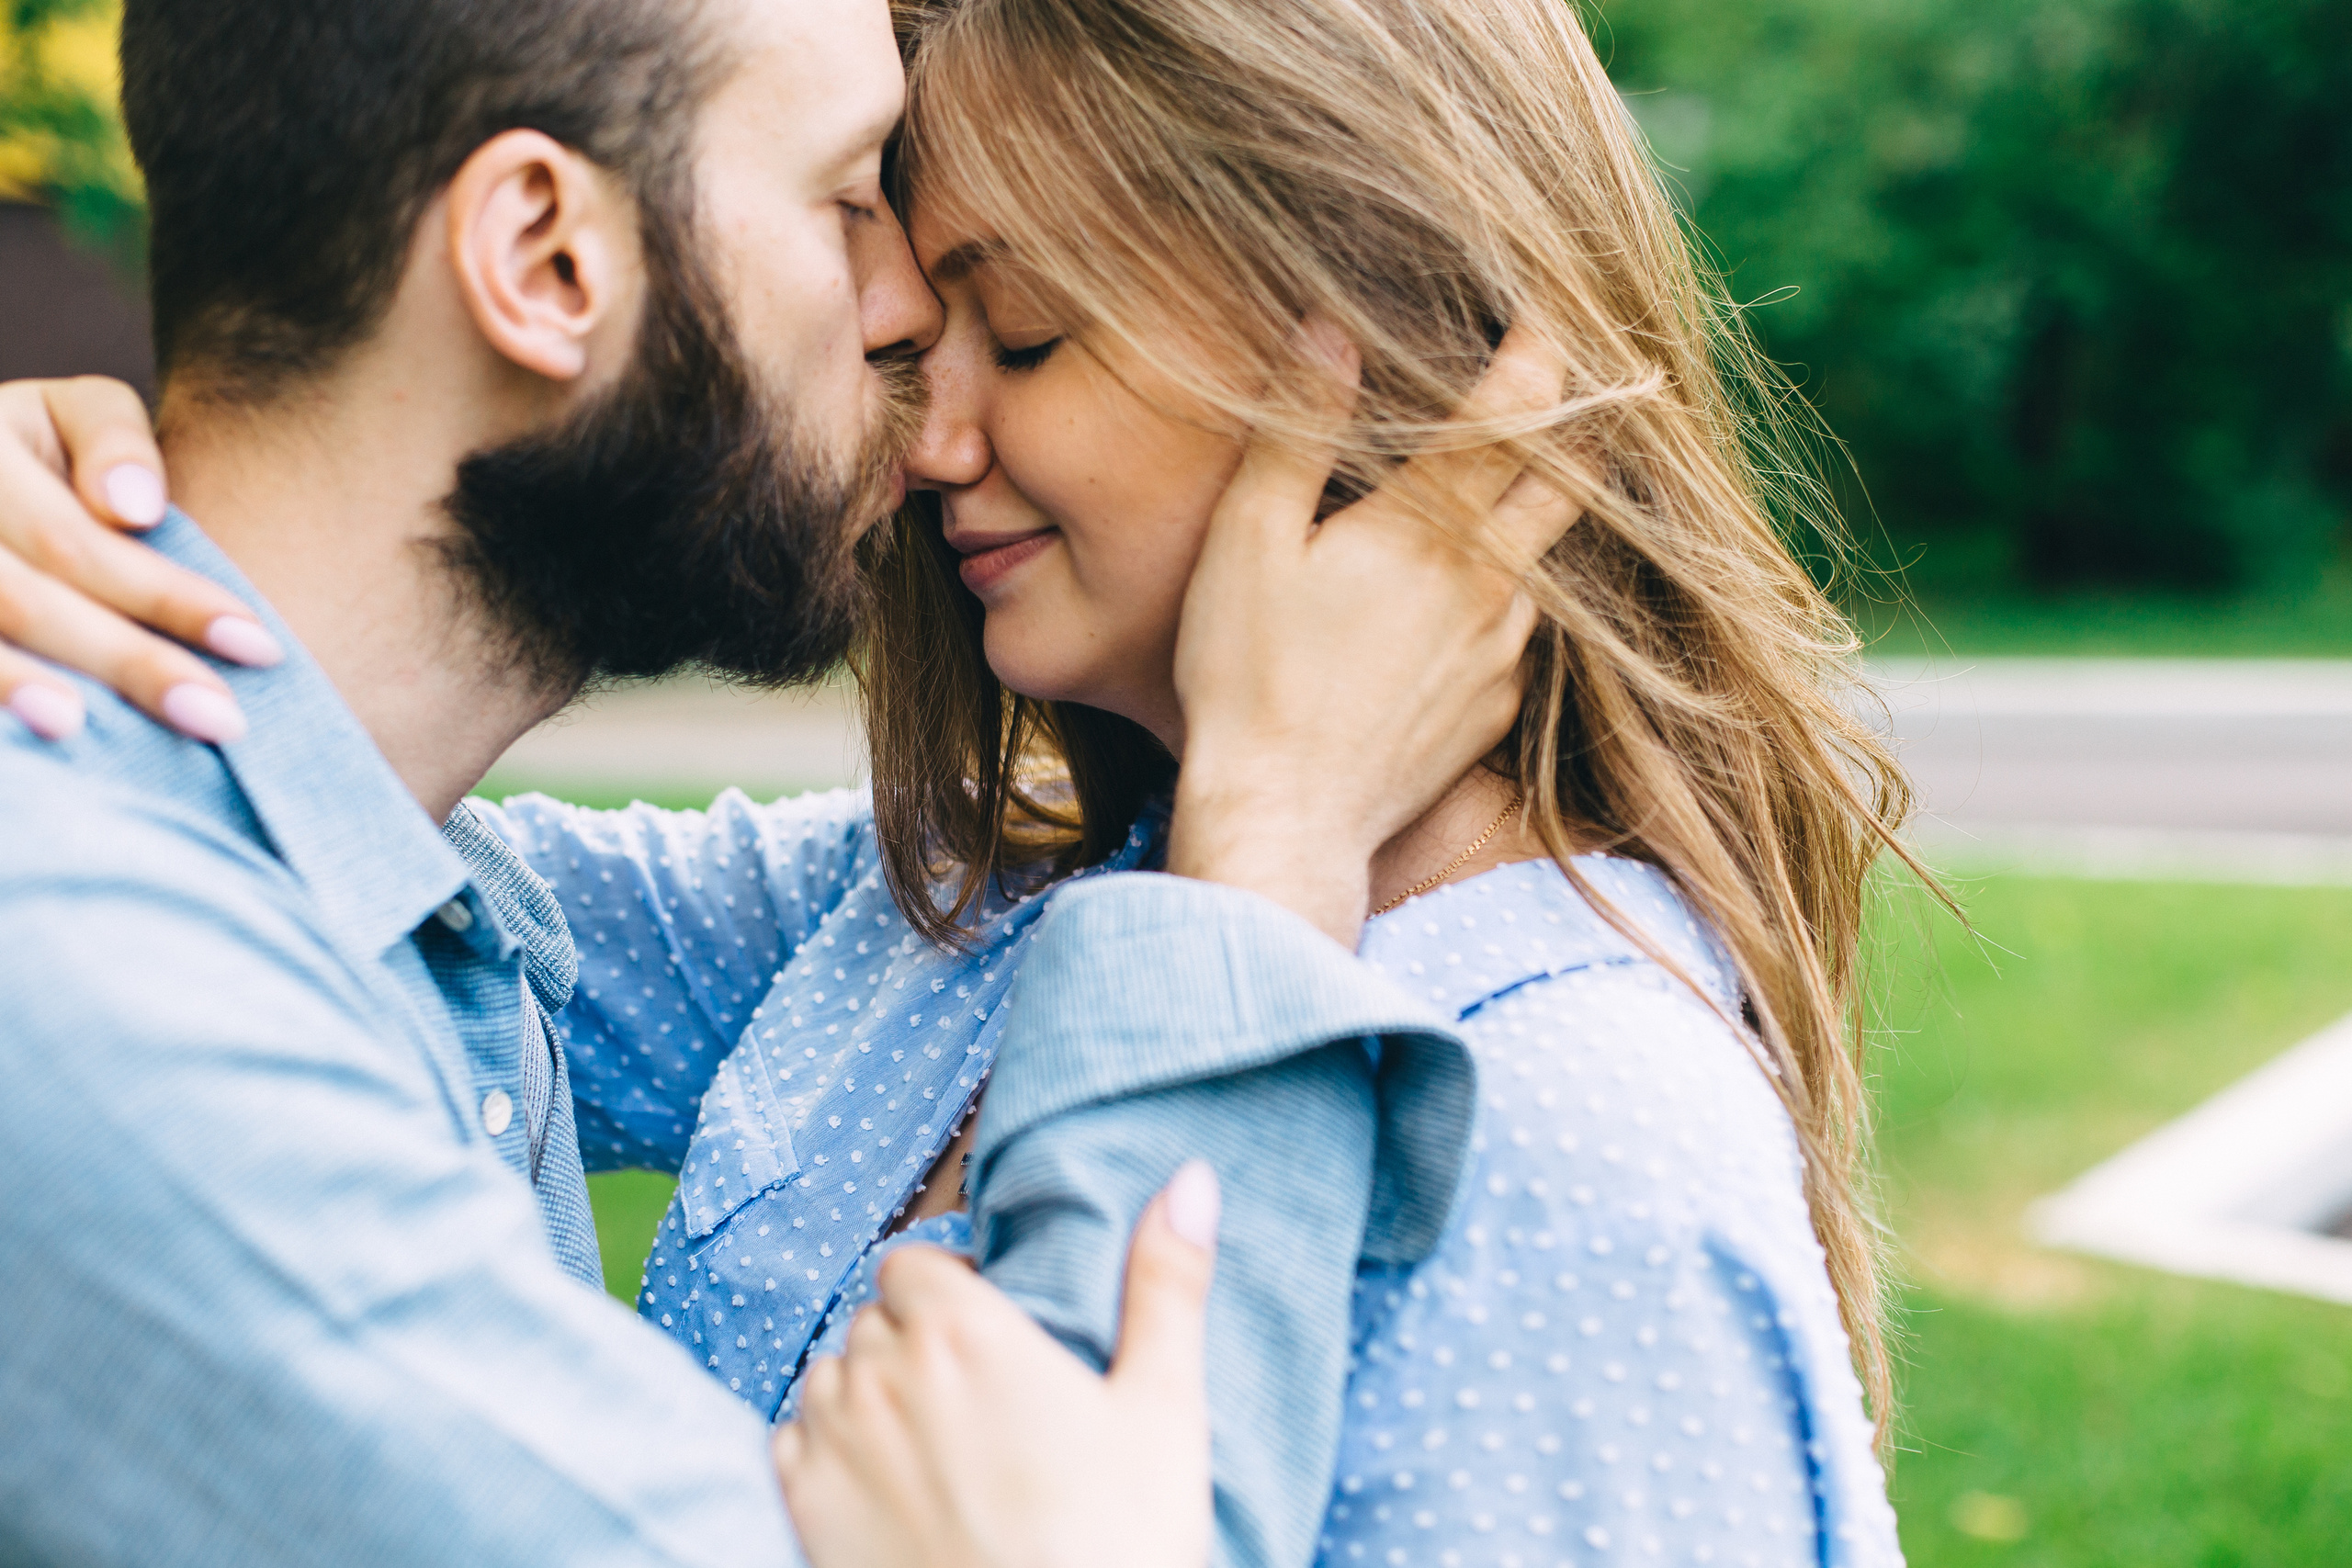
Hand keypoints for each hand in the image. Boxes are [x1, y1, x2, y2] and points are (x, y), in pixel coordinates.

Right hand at [0, 376, 279, 742]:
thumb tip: (136, 510)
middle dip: (129, 663)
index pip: (81, 543)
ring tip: (82, 730)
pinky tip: (32, 745)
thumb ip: (114, 442)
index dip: (171, 598)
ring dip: (15, 686)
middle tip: (223, 720)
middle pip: (26, 601)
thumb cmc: (31, 450)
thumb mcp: (70, 413)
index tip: (261, 645)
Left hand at [775, 1163, 1219, 1567]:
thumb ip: (1167, 1282)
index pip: (914, 1261)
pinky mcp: (803, 1509)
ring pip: (829, 1373)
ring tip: (932, 1443)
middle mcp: (884, 1374)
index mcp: (966, 1333)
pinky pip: (789, 1438)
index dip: (952, 1291)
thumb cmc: (1116, 1544)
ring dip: (868, 1391)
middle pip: (876, 1318)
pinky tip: (881, 1484)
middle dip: (916, 1341)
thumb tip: (1190, 1178)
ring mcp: (835, 1443)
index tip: (994, 1335)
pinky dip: (824, 1448)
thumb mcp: (1164, 1408)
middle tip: (978, 1399)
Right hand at [1167, 324, 1576, 944]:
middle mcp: (1490, 580)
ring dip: (1534, 508)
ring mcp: (1505, 649)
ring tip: (1494, 487)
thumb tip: (1329, 326)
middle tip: (1561, 378)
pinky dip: (1502, 593)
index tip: (1547, 308)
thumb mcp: (1250, 539)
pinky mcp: (1498, 706)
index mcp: (1430, 524)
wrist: (1286, 817)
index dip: (1543, 347)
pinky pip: (1519, 628)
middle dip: (1577, 417)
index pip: (1520, 408)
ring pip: (1549, 552)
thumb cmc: (1248, 676)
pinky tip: (1448, 600)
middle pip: (1574, 472)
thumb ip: (1299, 427)